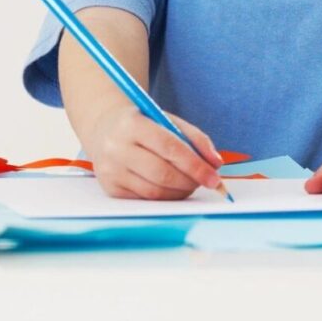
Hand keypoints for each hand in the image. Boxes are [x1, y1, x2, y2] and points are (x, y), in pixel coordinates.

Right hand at [86, 103, 223, 199]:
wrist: (106, 130)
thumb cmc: (145, 125)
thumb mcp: (169, 121)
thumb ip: (196, 139)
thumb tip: (216, 163)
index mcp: (133, 125)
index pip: (170, 148)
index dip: (195, 164)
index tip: (214, 176)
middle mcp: (116, 148)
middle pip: (162, 173)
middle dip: (190, 181)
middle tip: (208, 182)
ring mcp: (110, 171)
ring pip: (154, 191)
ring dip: (180, 192)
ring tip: (192, 184)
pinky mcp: (110, 188)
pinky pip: (144, 199)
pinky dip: (166, 197)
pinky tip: (175, 189)